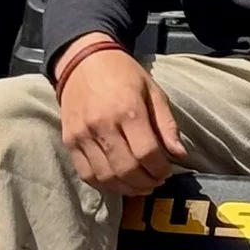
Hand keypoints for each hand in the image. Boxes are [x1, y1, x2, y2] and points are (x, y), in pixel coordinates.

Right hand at [57, 37, 182, 195]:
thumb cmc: (123, 74)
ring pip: (106, 177)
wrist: (83, 61)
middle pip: (127, 169)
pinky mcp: (69, 141)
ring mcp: (82, 135)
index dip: (161, 169)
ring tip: (140, 185)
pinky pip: (86, 174)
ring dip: (127, 188)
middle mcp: (103, 125)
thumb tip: (180, 155)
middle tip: (156, 181)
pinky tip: (118, 182)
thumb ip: (167, 124)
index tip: (167, 171)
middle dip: (147, 182)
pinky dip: (104, 185)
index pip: (147, 154)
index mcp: (128, 110)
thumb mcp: (153, 91)